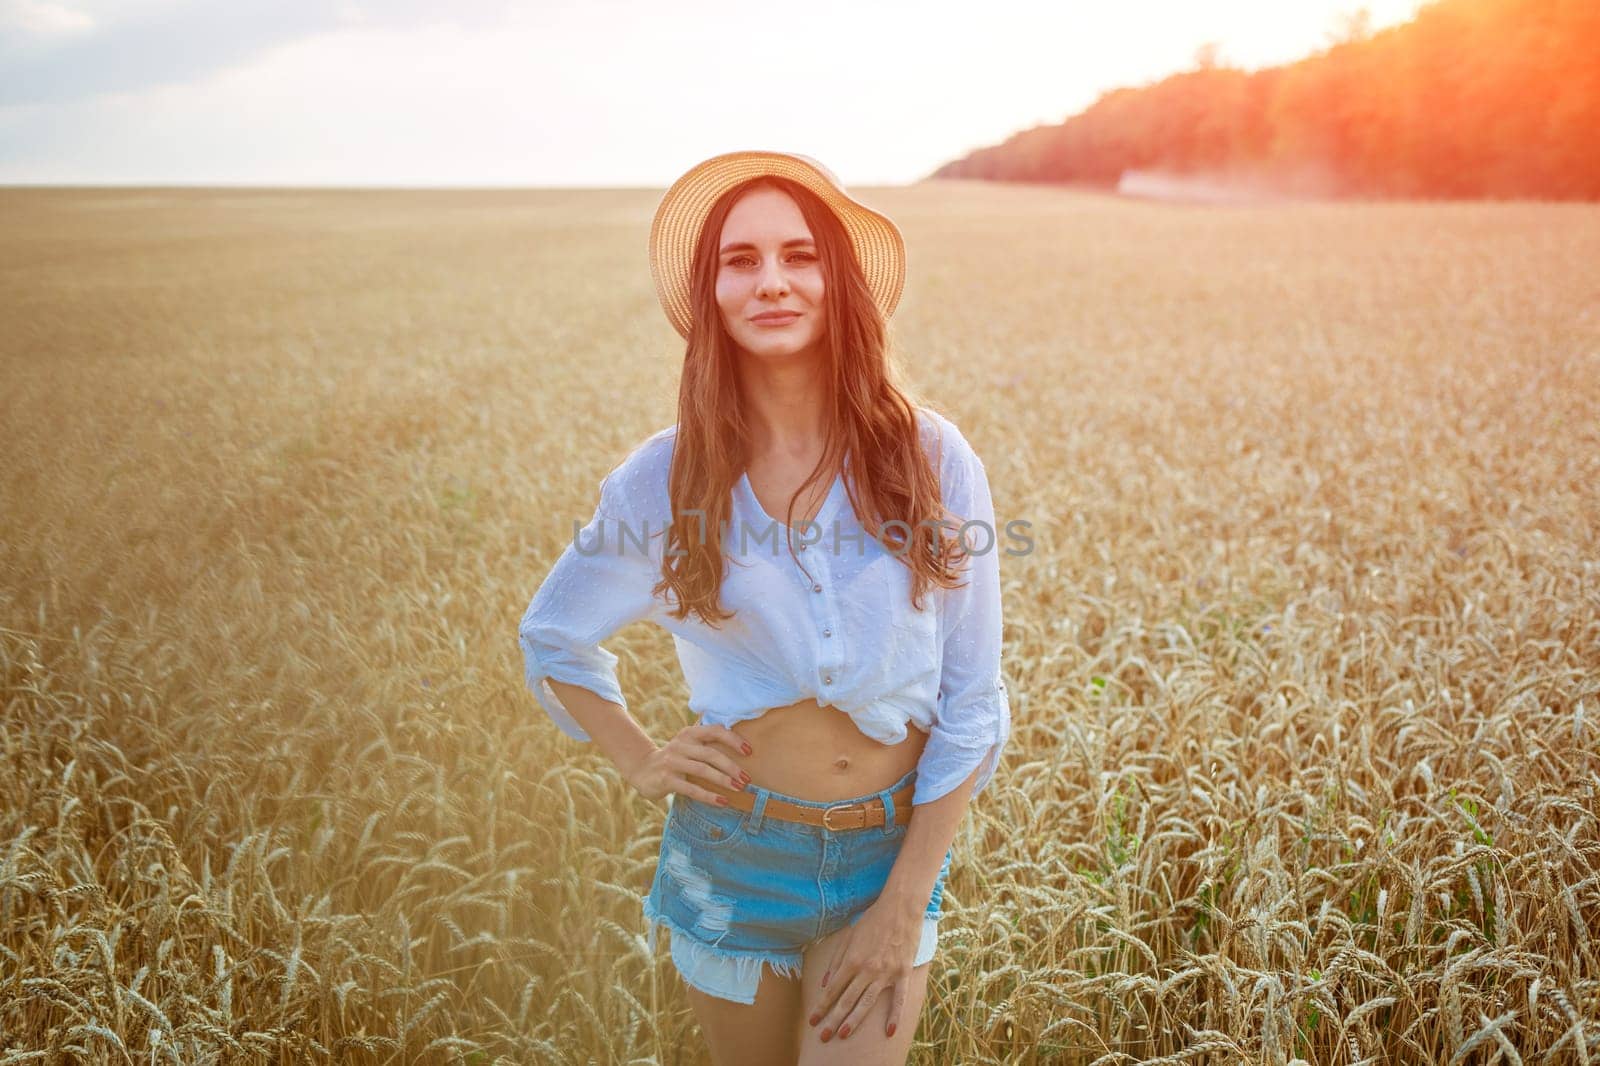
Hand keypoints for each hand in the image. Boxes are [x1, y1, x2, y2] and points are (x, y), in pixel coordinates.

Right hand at [625, 724, 752, 803]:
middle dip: (731, 767)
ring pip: (702, 770)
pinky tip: (722, 801)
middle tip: (747, 778)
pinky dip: (709, 796)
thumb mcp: (688, 745)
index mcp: (689, 733)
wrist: (642, 769)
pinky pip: (691, 788)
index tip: (749, 751)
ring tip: (738, 788)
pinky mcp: (666, 779)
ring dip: (723, 780)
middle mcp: (680, 745)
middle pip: (711, 754)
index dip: (733, 740)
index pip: (715, 731)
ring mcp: (672, 761)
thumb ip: (706, 743)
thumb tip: (743, 748)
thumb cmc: (675, 758)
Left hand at [807, 896, 922, 1042]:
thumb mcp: (849, 936)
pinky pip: (898, 998)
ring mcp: (885, 973)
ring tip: (843, 1034)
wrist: (901, 907)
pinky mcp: (902, 973)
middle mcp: (866, 969)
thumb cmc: (873, 920)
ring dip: (854, 1020)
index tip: (813, 1020)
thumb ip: (836, 960)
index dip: (821, 1006)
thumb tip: (825, 983)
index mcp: (851, 960)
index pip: (832, 989)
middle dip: (833, 1019)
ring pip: (867, 1003)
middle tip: (823, 1037)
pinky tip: (889, 1031)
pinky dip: (894, 1015)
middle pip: (846, 1000)